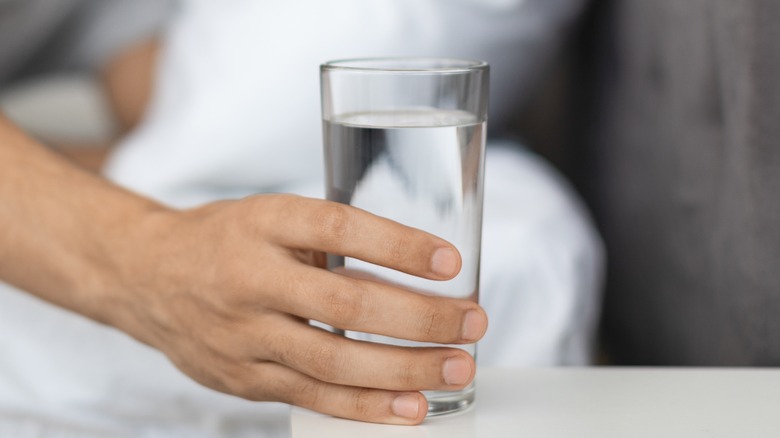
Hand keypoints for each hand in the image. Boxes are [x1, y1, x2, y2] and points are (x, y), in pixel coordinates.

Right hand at [106, 194, 487, 424]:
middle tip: (473, 321)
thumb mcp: (272, 217)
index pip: (339, 228)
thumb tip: (415, 268)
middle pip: (346, 303)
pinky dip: (367, 405)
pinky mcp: (244, 378)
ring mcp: (244, 335)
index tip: (450, 262)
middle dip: (420, 317)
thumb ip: (330, 238)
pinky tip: (411, 408)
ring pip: (334, 360)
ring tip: (457, 367)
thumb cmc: (225, 240)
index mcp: (264, 223)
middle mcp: (251, 279)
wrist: (147, 277)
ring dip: (405, 369)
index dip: (398, 246)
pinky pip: (313, 397)